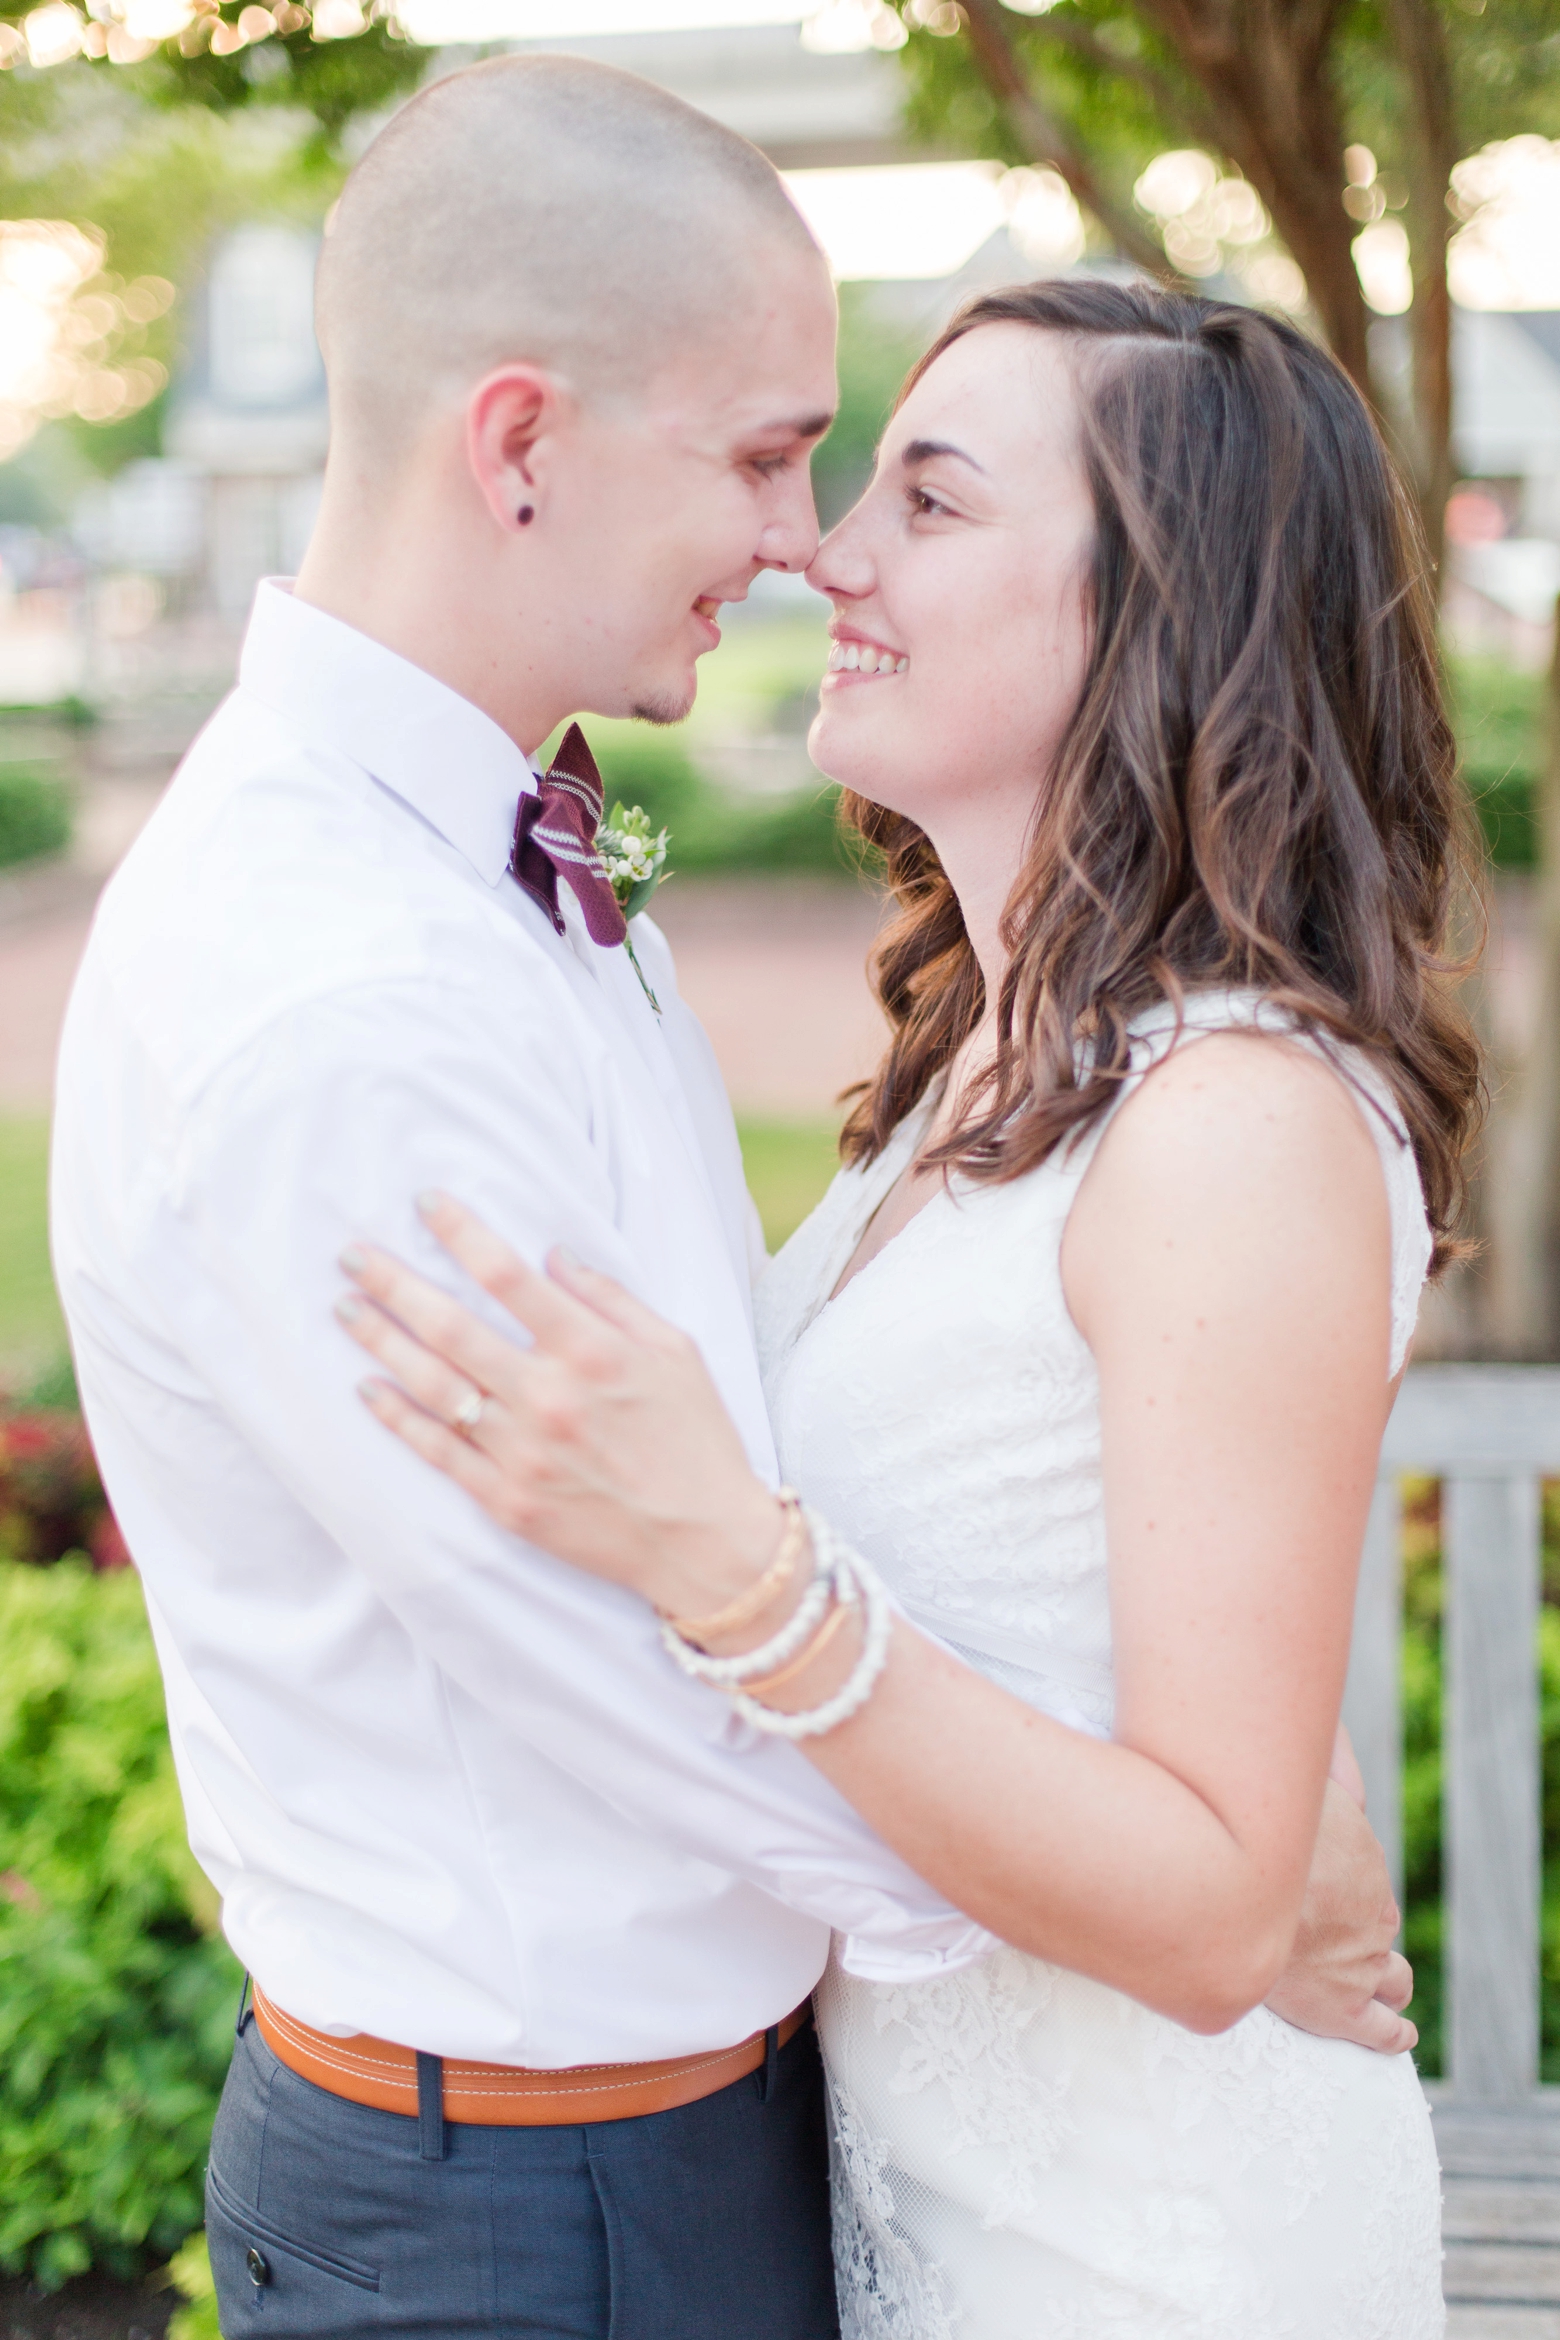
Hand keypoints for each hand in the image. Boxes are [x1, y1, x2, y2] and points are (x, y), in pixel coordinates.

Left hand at [335, 1194, 781, 1619]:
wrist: (707, 1544)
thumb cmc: (698, 1438)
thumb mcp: (676, 1351)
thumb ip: (612, 1299)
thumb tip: (552, 1255)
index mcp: (592, 1352)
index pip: (509, 1277)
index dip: (461, 1233)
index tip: (423, 1203)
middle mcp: (548, 1398)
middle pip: (451, 1326)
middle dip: (395, 1284)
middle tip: (350, 1254)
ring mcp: (522, 1453)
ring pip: (433, 1386)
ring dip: (382, 1342)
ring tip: (345, 1308)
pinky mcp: (507, 1501)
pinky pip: (438, 1452)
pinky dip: (397, 1418)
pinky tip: (366, 1388)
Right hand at [1263, 1775, 1415, 2054]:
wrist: (1238, 1892)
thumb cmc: (1262, 1836)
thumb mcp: (1304, 1787)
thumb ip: (1325, 1772)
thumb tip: (1336, 1748)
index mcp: (1365, 1866)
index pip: (1367, 1881)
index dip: (1347, 1885)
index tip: (1322, 1886)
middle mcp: (1374, 1918)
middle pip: (1379, 1927)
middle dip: (1360, 1930)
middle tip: (1329, 1932)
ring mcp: (1363, 1967)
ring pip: (1394, 1978)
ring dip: (1389, 1981)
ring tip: (1379, 1988)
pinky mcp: (1344, 2012)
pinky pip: (1384, 2031)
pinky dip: (1395, 2033)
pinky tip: (1401, 2033)